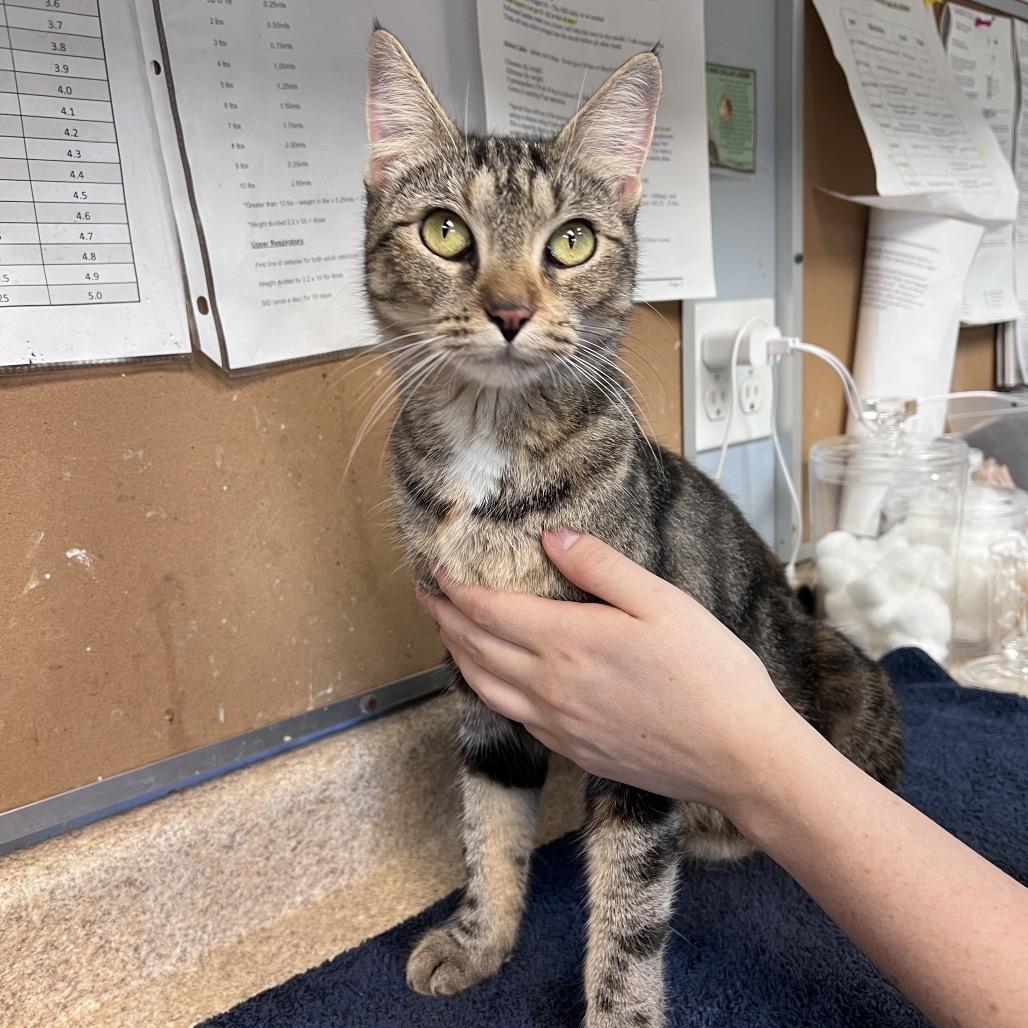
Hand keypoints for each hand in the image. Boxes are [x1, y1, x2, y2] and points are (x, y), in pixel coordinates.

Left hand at [416, 529, 799, 810]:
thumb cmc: (709, 672)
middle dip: (445, 619)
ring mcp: (557, 725)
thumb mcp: (661, 602)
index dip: (455, 589)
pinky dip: (488, 691)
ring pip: (485, 688)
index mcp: (567, 642)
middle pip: (475, 649)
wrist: (737, 757)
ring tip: (448, 634)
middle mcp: (548, 687)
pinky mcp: (573, 752)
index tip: (435, 570)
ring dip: (458, 656)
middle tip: (427, 596)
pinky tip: (495, 682)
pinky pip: (512, 717)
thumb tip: (552, 539)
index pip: (488, 610)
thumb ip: (601, 567)